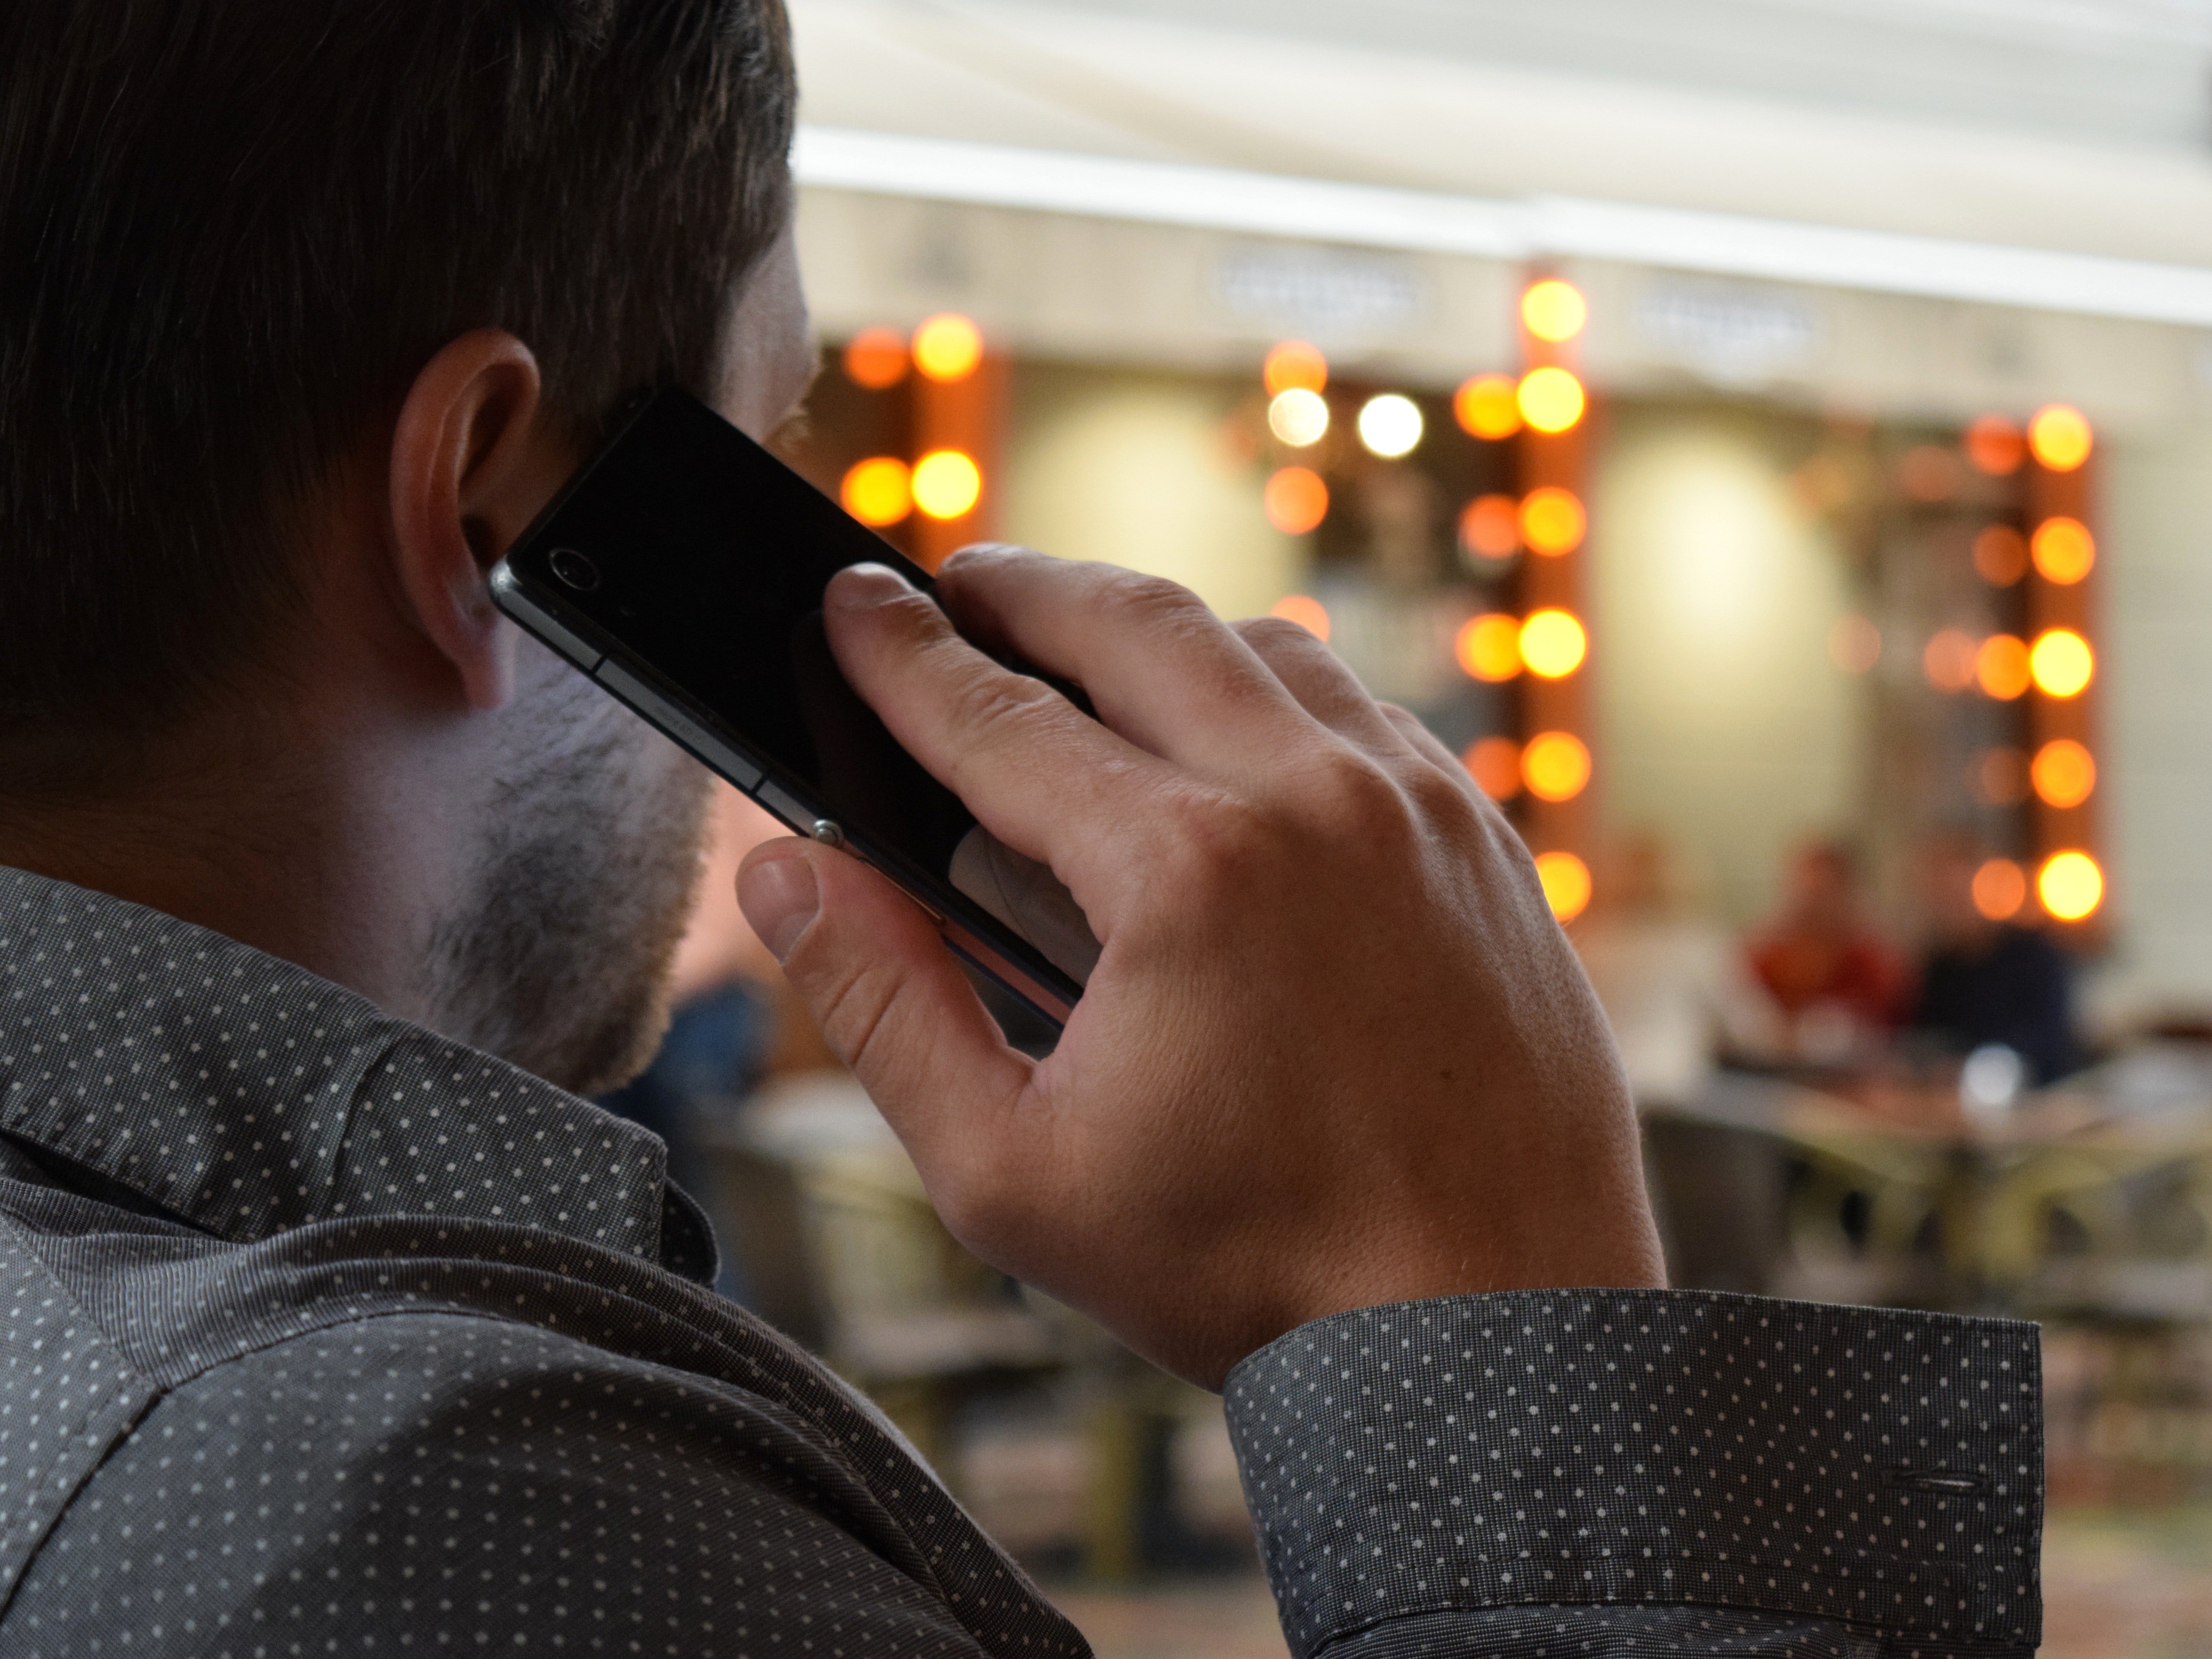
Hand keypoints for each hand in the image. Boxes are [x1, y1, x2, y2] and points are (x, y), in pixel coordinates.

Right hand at [737, 550, 1662, 1388]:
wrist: (1492, 1326)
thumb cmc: (1255, 1268)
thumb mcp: (1011, 1172)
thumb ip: (881, 1005)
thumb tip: (785, 874)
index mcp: (1183, 873)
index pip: (996, 717)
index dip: (900, 653)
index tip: (847, 601)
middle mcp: (1310, 801)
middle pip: (1133, 625)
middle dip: (1023, 589)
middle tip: (954, 585)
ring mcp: (1415, 805)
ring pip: (1261, 645)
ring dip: (1155, 628)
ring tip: (1080, 644)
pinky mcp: (1482, 838)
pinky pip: (1363, 705)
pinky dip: (1274, 685)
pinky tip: (1232, 723)